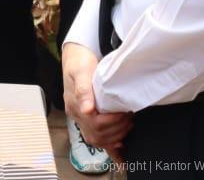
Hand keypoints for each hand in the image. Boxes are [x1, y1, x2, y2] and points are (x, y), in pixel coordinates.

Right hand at [62, 43, 132, 159]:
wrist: (77, 55)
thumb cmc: (79, 61)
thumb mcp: (81, 70)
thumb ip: (83, 89)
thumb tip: (87, 109)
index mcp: (74, 104)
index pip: (95, 124)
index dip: (113, 121)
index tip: (125, 112)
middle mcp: (76, 114)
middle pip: (97, 135)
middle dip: (117, 129)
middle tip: (129, 117)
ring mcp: (81, 117)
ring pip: (97, 140)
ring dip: (115, 136)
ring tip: (127, 124)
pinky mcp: (87, 118)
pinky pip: (96, 137)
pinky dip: (109, 145)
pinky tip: (119, 148)